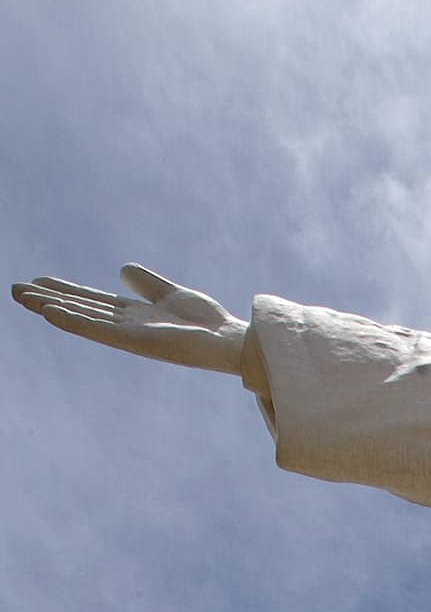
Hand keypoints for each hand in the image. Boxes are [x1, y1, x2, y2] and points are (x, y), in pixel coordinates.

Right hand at [11, 265, 247, 374]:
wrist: (229, 340)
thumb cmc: (207, 322)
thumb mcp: (171, 294)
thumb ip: (146, 284)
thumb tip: (123, 269)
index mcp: (134, 315)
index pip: (92, 300)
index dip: (65, 290)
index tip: (38, 281)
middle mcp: (127, 326)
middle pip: (80, 308)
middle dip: (48, 298)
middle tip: (16, 290)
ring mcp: (128, 335)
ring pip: (81, 318)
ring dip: (51, 307)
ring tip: (22, 297)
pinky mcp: (134, 342)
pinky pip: (97, 330)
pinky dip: (72, 321)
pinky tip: (49, 311)